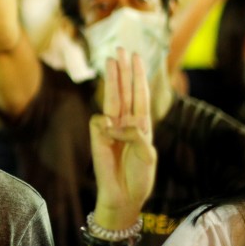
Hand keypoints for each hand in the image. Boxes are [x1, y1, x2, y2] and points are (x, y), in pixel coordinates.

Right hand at [90, 49, 155, 224]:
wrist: (123, 196)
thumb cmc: (139, 177)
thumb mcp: (148, 154)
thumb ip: (136, 135)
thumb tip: (115, 123)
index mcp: (142, 125)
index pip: (139, 94)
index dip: (138, 75)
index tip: (137, 57)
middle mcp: (126, 122)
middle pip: (124, 90)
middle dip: (123, 69)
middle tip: (120, 49)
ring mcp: (110, 128)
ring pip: (111, 97)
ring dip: (112, 78)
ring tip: (111, 59)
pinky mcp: (97, 136)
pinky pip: (100, 121)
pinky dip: (107, 126)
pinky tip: (110, 136)